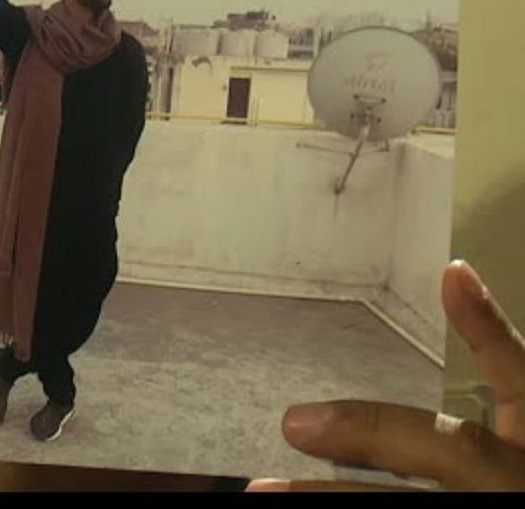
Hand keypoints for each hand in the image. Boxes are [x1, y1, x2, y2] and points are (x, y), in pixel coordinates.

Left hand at [248, 260, 524, 490]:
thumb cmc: (510, 470)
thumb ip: (499, 378)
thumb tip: (453, 277)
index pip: (523, 382)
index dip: (490, 331)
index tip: (451, 274)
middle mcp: (519, 481)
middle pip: (455, 451)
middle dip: (375, 434)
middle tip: (294, 422)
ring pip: (409, 506)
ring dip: (336, 499)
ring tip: (261, 492)